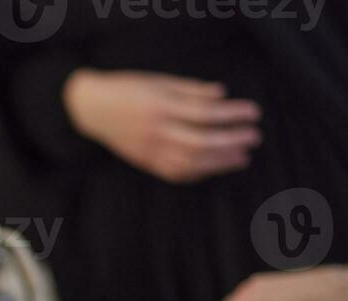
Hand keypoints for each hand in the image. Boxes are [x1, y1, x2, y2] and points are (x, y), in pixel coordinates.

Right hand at [64, 70, 260, 183]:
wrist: (93, 110)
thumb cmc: (129, 90)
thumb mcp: (159, 81)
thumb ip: (190, 90)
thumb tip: (221, 95)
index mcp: (160, 107)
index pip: (203, 113)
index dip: (231, 114)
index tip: (254, 112)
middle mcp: (155, 132)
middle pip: (199, 142)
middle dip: (230, 141)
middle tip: (254, 137)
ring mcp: (149, 150)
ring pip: (189, 163)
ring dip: (219, 162)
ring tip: (242, 158)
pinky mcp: (145, 162)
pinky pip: (175, 173)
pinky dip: (198, 173)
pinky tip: (214, 167)